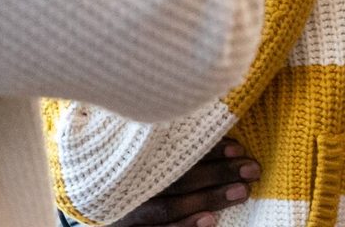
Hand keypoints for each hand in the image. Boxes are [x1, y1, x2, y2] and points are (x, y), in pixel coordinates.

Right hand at [105, 139, 259, 226]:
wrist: (92, 210)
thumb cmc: (128, 176)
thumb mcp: (142, 156)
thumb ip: (169, 144)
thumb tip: (213, 128)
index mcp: (130, 158)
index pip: (173, 150)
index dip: (207, 149)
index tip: (238, 146)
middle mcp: (126, 183)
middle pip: (175, 177)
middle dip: (217, 173)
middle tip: (251, 169)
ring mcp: (126, 210)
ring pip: (168, 205)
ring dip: (208, 198)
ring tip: (240, 192)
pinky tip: (210, 221)